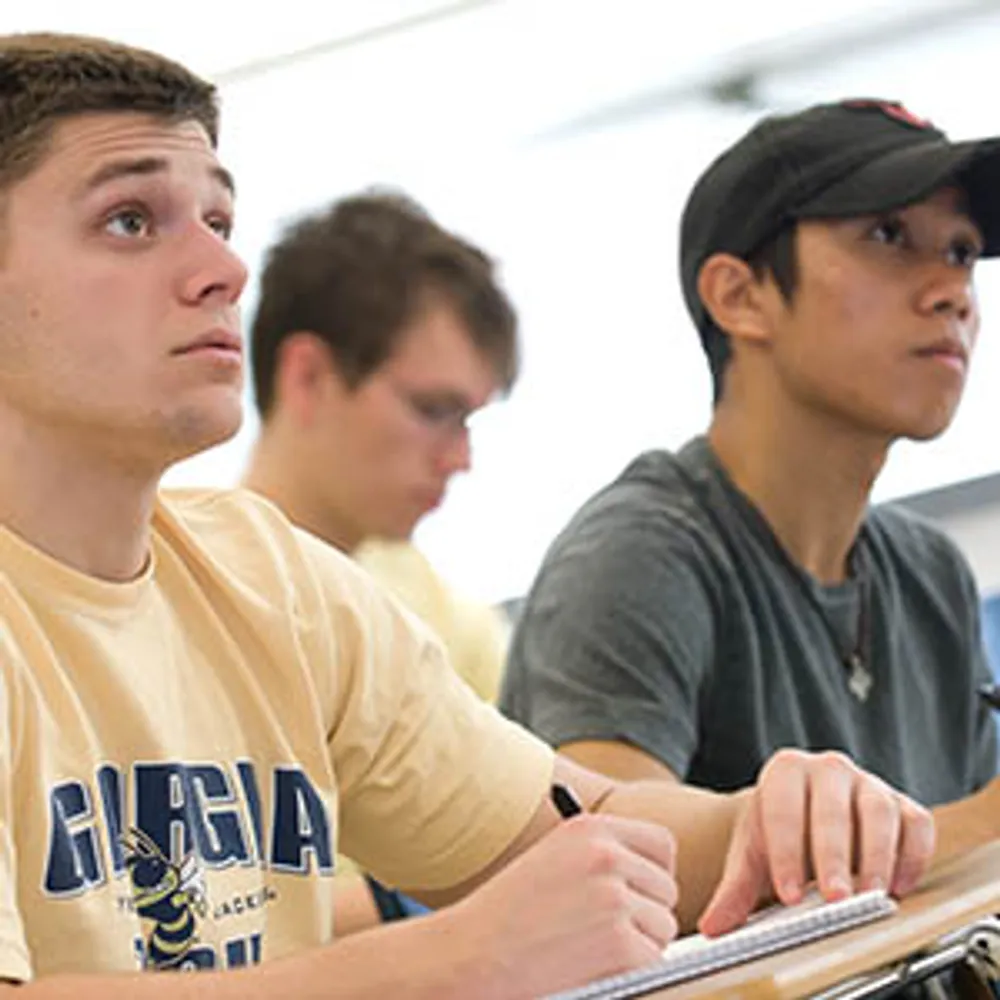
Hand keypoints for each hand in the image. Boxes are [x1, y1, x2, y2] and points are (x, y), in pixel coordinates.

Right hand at [448, 813, 677, 999]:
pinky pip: (654, 960)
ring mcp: (615, 899)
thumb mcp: (553, 858)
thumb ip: (601, 855)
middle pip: (666, 890)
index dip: (654, 873)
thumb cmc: (507, 914)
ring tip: (591, 949)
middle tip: (607, 932)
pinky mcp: (621, 944)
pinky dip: (632, 972)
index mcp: (591, 829)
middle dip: (645, 914)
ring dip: (640, 946)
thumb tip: (654, 874)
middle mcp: (607, 856)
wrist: (472, 954)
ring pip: (664, 927)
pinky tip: (592, 967)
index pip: (662, 845)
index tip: (640, 892)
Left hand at [699, 749, 934, 935]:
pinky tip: (898, 886)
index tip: (787, 893)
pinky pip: (916, 824)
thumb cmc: (778, 831)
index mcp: (785, 771)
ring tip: (869, 896)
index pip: (783, 808)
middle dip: (833, 857)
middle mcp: (828, 769)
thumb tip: (712, 926)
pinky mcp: (903, 805)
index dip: (786, 851)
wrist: (804, 812)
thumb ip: (734, 889)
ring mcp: (869, 784)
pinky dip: (912, 856)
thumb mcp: (751, 853)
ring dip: (876, 857)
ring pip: (879, 812)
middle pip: (833, 810)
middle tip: (833, 899)